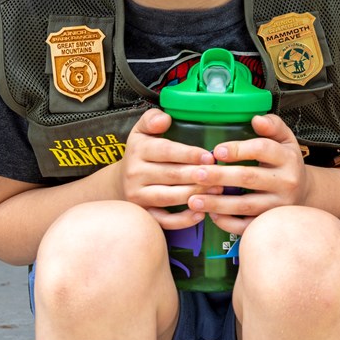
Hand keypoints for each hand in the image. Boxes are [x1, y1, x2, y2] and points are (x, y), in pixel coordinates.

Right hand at [119, 108, 216, 229]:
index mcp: (138, 150)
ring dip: (195, 195)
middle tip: (220, 175)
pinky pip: (163, 220)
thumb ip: (152, 119)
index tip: (209, 157)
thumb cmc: (141, 152)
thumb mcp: (142, 131)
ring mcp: (138, 196)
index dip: (189, 154)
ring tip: (217, 190)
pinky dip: (182, 220)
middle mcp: (135, 174)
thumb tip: (164, 118)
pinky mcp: (144, 213)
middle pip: (170, 175)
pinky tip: (201, 213)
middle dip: (197, 176)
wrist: (119, 181)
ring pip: (169, 198)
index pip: (165, 151)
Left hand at [187, 113, 308, 234]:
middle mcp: (286, 182)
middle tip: (196, 174)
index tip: (216, 151)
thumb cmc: (287, 162)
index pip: (262, 149)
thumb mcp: (286, 139)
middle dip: (220, 176)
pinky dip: (227, 222)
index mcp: (287, 158)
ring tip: (194, 199)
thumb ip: (273, 125)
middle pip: (249, 178)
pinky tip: (211, 214)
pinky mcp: (270, 222)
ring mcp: (278, 205)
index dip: (238, 149)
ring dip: (217, 203)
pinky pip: (246, 225)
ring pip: (245, 205)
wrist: (305, 192)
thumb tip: (256, 119)